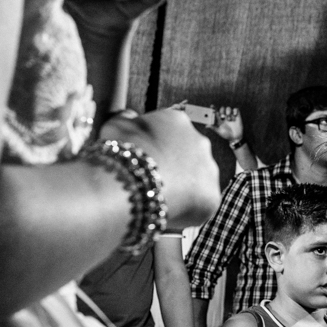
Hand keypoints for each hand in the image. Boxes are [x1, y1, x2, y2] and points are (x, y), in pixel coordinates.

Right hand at [100, 109, 219, 228]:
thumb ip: (125, 119)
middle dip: (171, 166)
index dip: (151, 147)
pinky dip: (186, 208)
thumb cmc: (120, 156)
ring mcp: (209, 169)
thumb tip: (130, 116)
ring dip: (181, 187)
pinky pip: (199, 203)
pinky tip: (166, 211)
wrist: (131, 187)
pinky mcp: (212, 196)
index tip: (139, 160)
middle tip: (149, 182)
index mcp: (177, 121)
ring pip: (195, 179)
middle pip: (185, 155)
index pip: (166, 132)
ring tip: (157, 198)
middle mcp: (199, 141)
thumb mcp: (114, 126)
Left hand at [210, 106, 244, 143]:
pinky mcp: (237, 115)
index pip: (215, 111)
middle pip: (222, 108)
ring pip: (228, 108)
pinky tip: (235, 115)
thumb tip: (206, 126)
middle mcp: (224, 116)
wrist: (235, 137)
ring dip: (228, 112)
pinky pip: (236, 109)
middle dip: (222, 111)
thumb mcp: (219, 131)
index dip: (213, 108)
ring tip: (229, 119)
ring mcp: (231, 115)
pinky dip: (235, 111)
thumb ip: (213, 128)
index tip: (212, 106)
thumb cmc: (226, 135)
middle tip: (223, 117)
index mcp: (219, 119)